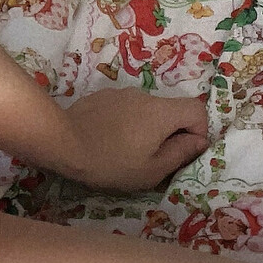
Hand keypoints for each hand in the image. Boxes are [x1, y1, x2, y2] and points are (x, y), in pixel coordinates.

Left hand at [47, 87, 211, 192]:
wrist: (63, 142)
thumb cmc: (112, 162)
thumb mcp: (152, 169)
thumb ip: (180, 153)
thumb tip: (199, 141)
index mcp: (162, 112)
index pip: (197, 109)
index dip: (199, 131)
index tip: (183, 152)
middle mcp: (144, 95)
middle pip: (171, 111)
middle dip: (169, 134)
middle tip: (152, 159)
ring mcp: (121, 93)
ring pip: (147, 111)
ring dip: (145, 130)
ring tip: (125, 152)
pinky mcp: (102, 97)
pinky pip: (125, 109)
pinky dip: (125, 124)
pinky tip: (108, 140)